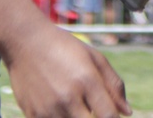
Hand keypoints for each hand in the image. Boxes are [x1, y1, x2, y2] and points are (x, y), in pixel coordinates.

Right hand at [2, 15, 130, 117]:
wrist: (25, 42)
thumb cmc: (64, 47)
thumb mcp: (94, 57)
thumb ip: (113, 84)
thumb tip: (127, 112)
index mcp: (87, 80)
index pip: (109, 116)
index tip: (111, 115)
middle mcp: (68, 97)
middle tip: (92, 107)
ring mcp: (49, 109)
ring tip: (75, 102)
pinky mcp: (34, 116)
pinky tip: (59, 105)